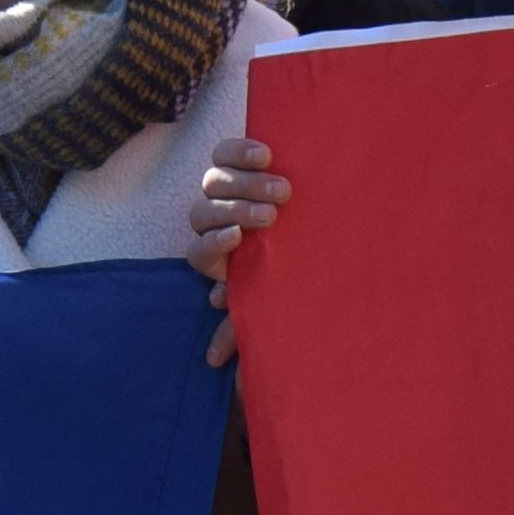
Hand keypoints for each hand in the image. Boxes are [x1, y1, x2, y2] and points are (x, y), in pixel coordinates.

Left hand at [188, 137, 287, 370]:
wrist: (314, 229)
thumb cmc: (287, 274)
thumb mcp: (266, 300)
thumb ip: (241, 327)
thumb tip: (212, 362)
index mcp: (215, 258)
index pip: (199, 252)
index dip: (214, 245)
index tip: (238, 240)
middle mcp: (213, 222)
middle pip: (204, 212)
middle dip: (236, 211)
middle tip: (272, 215)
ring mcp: (223, 191)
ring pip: (213, 182)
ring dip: (245, 185)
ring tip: (283, 189)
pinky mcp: (238, 163)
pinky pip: (225, 152)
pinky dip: (241, 152)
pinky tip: (267, 155)